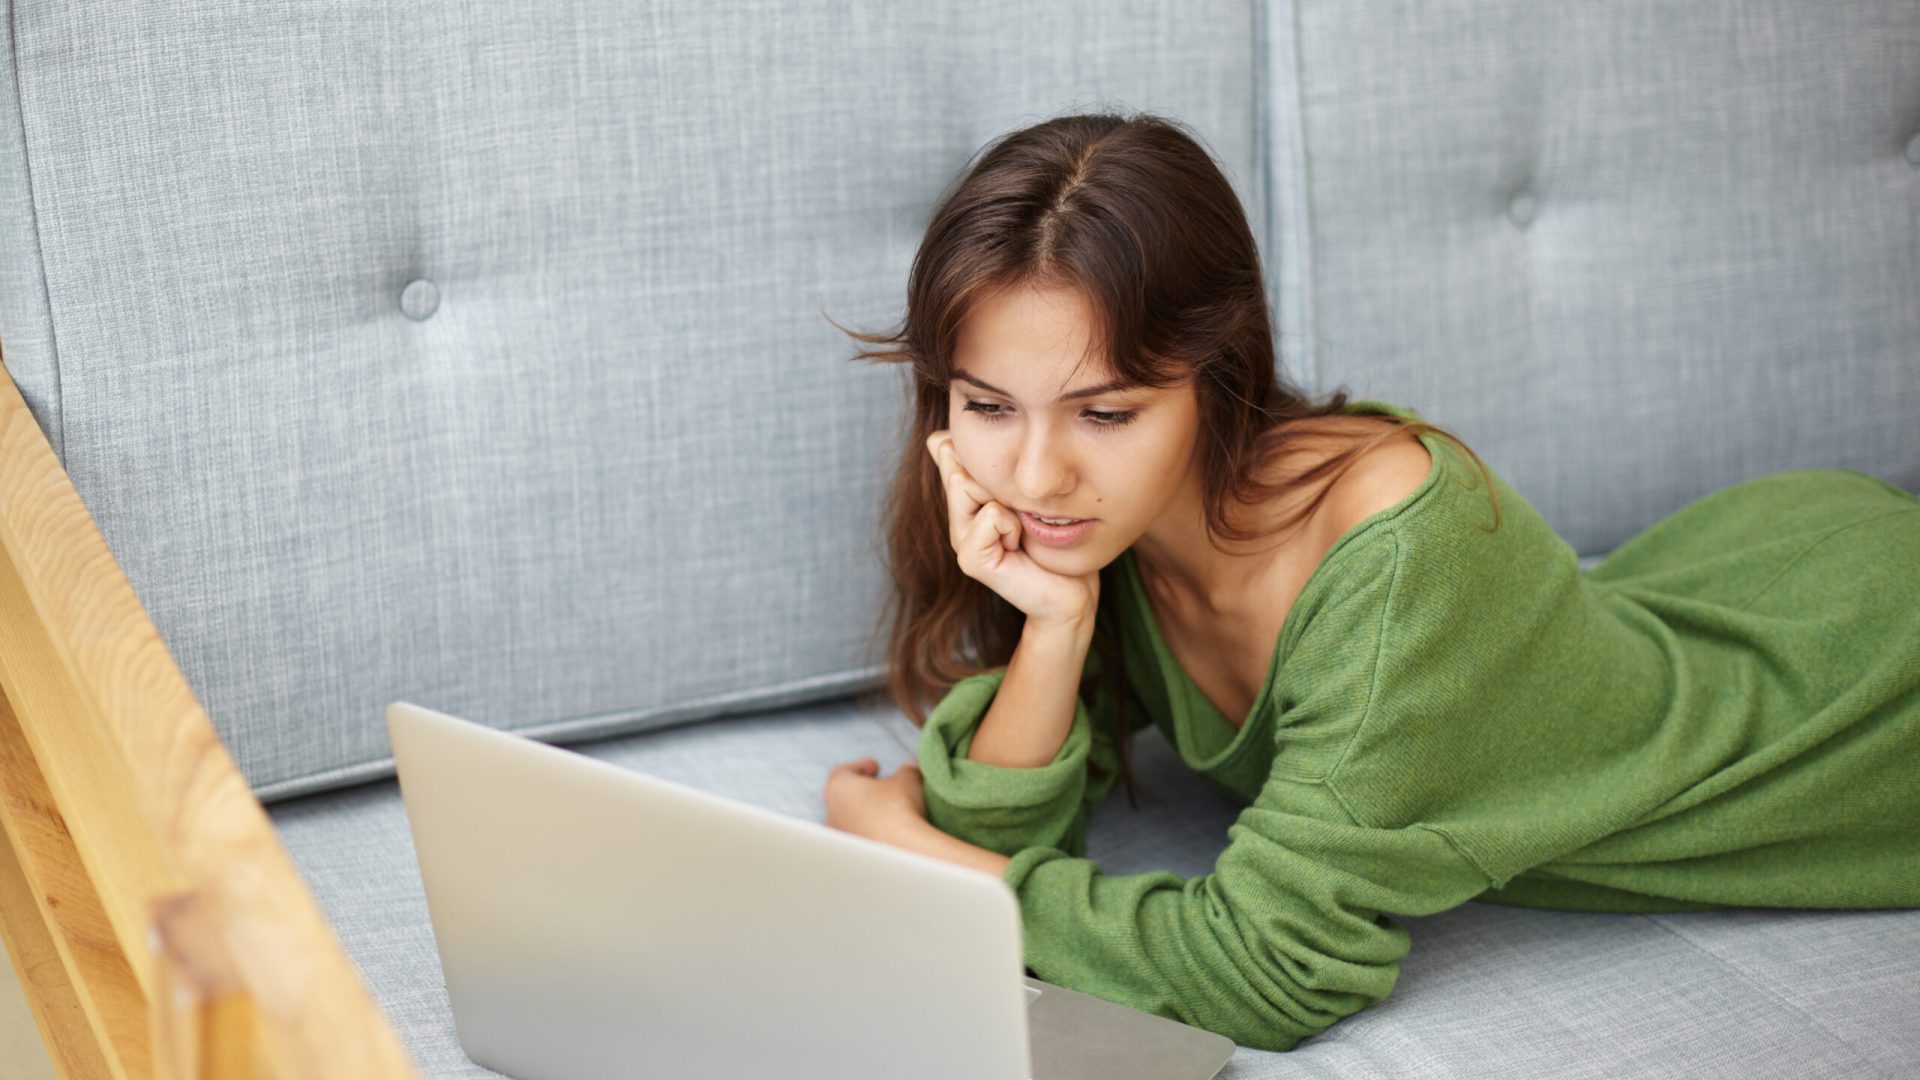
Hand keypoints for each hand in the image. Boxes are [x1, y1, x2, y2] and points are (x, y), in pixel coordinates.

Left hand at [823, 756, 926, 846]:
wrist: (903, 849)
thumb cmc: (899, 809)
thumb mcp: (908, 780)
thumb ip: (907, 770)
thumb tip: (911, 767)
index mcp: (839, 787)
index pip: (843, 772)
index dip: (860, 767)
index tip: (875, 767)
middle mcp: (832, 812)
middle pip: (843, 797)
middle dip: (862, 791)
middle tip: (882, 789)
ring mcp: (840, 837)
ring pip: (849, 821)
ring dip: (865, 815)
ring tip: (888, 814)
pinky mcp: (851, 856)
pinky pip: (859, 840)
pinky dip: (870, 834)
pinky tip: (889, 835)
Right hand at [925, 430, 1099, 627]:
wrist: (1071, 591)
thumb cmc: (1055, 538)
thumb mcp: (1023, 490)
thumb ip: (991, 466)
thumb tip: (940, 436)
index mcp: (964, 498)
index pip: (948, 449)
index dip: (979, 453)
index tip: (1011, 486)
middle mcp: (957, 518)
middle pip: (957, 461)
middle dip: (995, 476)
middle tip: (1019, 512)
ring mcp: (960, 540)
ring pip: (967, 482)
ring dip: (1006, 500)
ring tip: (1019, 528)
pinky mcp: (970, 559)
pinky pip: (990, 515)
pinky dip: (1011, 524)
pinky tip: (1018, 545)